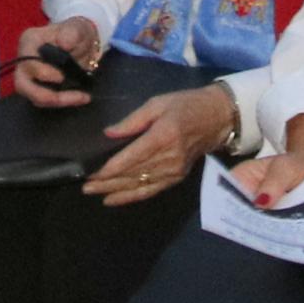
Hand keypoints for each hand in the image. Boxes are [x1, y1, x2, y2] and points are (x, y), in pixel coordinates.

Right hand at [13, 18, 106, 106]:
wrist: (81, 42)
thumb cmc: (75, 32)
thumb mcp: (77, 28)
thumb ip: (71, 33)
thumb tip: (64, 43)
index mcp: (29, 41)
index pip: (27, 61)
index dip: (42, 73)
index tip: (62, 77)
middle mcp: (24, 60)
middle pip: (22, 85)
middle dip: (46, 95)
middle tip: (73, 94)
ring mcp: (29, 76)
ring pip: (33, 97)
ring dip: (58, 101)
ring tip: (82, 97)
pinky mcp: (37, 87)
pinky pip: (44, 100)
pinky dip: (62, 101)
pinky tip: (80, 97)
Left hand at [87, 85, 236, 206]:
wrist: (218, 118)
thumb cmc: (185, 105)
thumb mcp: (157, 103)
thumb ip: (132, 120)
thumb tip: (109, 134)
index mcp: (163, 136)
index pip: (131, 158)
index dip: (110, 169)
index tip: (92, 173)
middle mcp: (169, 157)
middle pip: (133, 174)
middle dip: (107, 182)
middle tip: (85, 186)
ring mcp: (174, 170)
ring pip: (140, 185)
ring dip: (116, 191)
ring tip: (94, 193)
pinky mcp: (177, 177)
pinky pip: (152, 190)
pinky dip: (132, 197)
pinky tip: (115, 199)